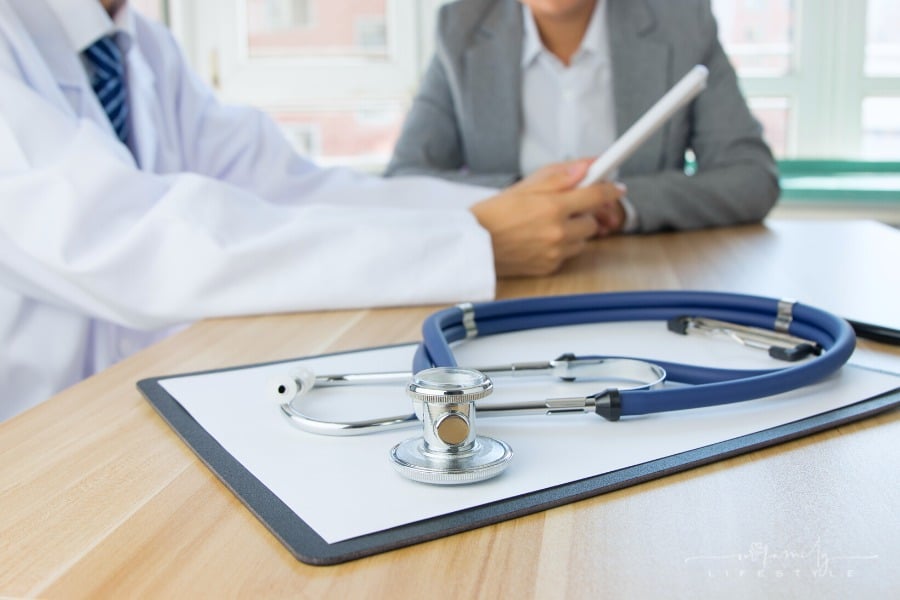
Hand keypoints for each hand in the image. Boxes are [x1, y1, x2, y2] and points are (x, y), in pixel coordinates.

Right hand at [471, 159, 624, 276]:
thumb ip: (559, 176)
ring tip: (549, 225)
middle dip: (584, 212)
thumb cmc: (494, 214)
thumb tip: (587, 166)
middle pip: (593, 220)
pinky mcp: (549, 268)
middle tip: (568, 206)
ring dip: (574, 232)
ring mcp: (555, 252)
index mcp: (552, 206)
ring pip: (582, 240)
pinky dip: (561, 247)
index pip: (596, 194)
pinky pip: (568, 255)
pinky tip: (541, 239)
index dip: (609, 189)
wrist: (473, 246)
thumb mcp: (524, 187)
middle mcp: (558, 232)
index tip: (616, 188)